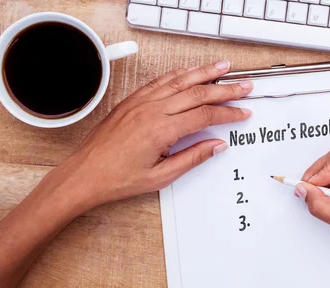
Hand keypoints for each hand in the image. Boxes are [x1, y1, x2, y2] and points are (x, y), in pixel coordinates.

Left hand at [42, 60, 252, 211]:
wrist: (85, 174)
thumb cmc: (118, 178)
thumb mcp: (161, 176)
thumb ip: (192, 158)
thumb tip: (216, 145)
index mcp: (161, 129)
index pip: (204, 115)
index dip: (228, 113)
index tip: (242, 112)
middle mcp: (151, 110)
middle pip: (197, 93)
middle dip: (225, 89)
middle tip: (244, 86)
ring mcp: (140, 102)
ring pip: (180, 81)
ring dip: (204, 73)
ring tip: (223, 67)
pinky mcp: (132, 100)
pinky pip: (160, 81)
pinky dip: (178, 74)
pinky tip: (190, 71)